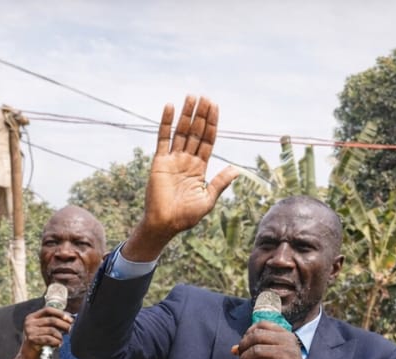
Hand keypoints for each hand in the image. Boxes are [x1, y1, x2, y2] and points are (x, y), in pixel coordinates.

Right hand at [12, 307, 72, 358]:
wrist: (27, 355)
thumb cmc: (37, 341)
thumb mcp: (42, 329)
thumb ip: (51, 323)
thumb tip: (68, 319)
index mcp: (32, 317)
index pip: (47, 310)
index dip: (59, 313)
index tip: (68, 319)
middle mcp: (29, 322)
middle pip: (51, 320)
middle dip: (63, 324)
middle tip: (70, 329)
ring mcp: (30, 331)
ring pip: (51, 330)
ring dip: (60, 336)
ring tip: (61, 340)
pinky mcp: (32, 339)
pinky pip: (49, 339)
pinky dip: (56, 342)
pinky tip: (58, 344)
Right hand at [123, 96, 239, 261]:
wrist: (165, 224)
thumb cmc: (186, 217)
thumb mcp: (208, 199)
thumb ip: (220, 182)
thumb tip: (236, 169)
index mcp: (199, 168)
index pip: (207, 140)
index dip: (212, 124)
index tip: (215, 107)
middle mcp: (186, 160)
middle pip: (196, 132)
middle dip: (201, 115)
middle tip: (205, 97)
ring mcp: (173, 159)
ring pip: (181, 131)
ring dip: (186, 114)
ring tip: (191, 97)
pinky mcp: (159, 161)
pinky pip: (163, 138)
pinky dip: (166, 123)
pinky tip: (170, 107)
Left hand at [234, 325, 328, 358]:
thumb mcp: (274, 356)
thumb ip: (256, 349)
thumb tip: (234, 349)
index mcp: (286, 335)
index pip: (262, 325)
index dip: (248, 333)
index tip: (243, 345)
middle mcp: (288, 342)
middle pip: (256, 337)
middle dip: (243, 348)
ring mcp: (287, 355)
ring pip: (256, 351)